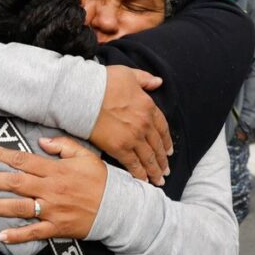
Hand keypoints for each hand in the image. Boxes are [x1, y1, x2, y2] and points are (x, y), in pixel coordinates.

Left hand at [0, 137, 106, 241]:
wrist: (119, 207)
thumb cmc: (101, 180)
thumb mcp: (85, 156)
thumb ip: (63, 146)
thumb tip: (41, 140)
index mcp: (56, 170)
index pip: (24, 160)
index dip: (2, 155)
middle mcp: (51, 189)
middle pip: (16, 183)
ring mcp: (53, 210)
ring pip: (21, 207)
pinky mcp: (58, 227)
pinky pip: (35, 232)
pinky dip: (18, 235)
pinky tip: (2, 236)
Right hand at [89, 65, 170, 185]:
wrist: (85, 95)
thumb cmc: (104, 82)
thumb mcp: (129, 74)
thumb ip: (145, 79)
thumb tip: (158, 82)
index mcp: (148, 107)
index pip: (163, 128)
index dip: (166, 141)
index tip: (168, 151)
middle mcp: (144, 125)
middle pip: (157, 146)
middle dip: (162, 160)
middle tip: (165, 171)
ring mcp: (133, 138)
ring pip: (148, 157)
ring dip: (154, 170)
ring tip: (158, 180)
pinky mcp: (119, 148)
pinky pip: (133, 164)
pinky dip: (139, 173)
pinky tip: (143, 180)